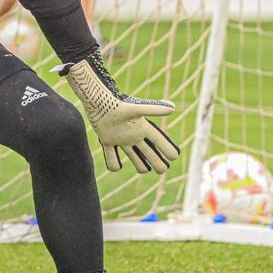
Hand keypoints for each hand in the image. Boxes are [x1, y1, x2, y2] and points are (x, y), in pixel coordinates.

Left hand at [60, 50, 179, 173]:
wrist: (98, 103)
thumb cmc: (118, 105)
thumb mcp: (137, 109)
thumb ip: (154, 110)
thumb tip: (173, 108)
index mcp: (142, 127)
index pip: (158, 140)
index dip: (167, 148)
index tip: (174, 156)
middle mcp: (134, 135)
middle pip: (149, 152)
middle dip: (157, 162)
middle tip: (161, 170)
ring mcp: (121, 139)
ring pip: (134, 157)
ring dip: (140, 165)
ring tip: (143, 169)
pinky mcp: (107, 141)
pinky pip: (111, 157)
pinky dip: (114, 164)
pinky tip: (117, 166)